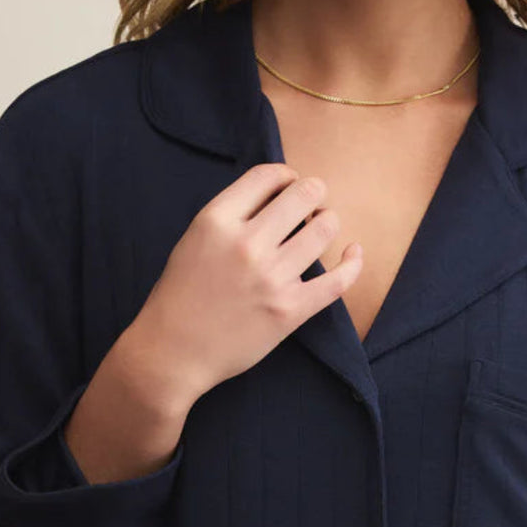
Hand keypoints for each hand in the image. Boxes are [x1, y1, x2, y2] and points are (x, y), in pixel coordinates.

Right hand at [126, 162, 362, 408]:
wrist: (172, 351)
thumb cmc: (181, 294)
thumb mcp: (195, 239)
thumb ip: (232, 215)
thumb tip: (278, 194)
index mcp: (216, 221)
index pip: (267, 176)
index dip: (286, 175)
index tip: (289, 185)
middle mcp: (247, 244)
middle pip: (303, 195)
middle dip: (314, 193)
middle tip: (313, 203)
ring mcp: (271, 278)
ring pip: (324, 230)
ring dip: (328, 222)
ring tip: (322, 227)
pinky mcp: (290, 310)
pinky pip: (338, 280)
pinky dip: (353, 262)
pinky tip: (354, 252)